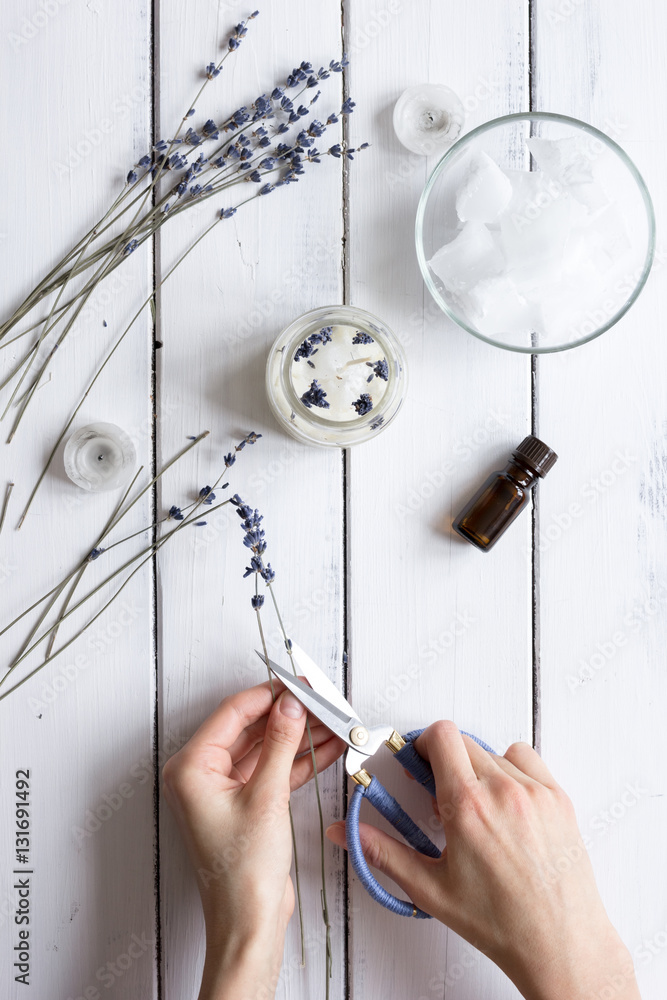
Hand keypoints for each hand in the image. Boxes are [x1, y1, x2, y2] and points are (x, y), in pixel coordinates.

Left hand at [163, 678, 344, 999]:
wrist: (250, 922)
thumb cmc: (242, 873)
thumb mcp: (266, 797)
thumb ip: (280, 743)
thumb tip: (291, 705)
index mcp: (191, 768)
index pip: (233, 713)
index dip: (270, 694)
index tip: (299, 684)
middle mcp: (201, 775)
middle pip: (250, 728)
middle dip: (289, 715)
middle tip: (321, 701)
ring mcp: (223, 790)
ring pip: (264, 748)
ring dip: (298, 736)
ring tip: (333, 721)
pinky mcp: (245, 804)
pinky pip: (271, 769)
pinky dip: (297, 759)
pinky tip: (326, 747)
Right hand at [326, 721, 639, 999]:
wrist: (558, 944)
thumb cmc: (501, 922)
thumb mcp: (430, 888)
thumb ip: (382, 853)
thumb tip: (347, 834)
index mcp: (467, 806)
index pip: (441, 737)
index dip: (423, 745)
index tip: (418, 764)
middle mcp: (503, 791)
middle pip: (463, 742)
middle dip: (445, 761)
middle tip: (440, 794)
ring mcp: (535, 792)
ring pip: (494, 752)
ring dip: (478, 769)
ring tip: (476, 807)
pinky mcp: (558, 798)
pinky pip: (527, 761)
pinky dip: (511, 772)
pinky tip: (506, 804)